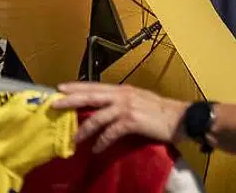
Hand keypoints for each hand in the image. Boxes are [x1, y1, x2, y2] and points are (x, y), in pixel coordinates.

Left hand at [53, 83, 187, 152]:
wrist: (181, 118)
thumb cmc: (161, 112)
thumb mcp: (138, 100)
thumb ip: (121, 102)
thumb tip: (105, 107)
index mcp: (122, 89)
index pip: (94, 86)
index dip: (76, 86)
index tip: (60, 88)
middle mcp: (122, 95)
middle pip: (90, 95)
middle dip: (71, 100)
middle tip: (54, 104)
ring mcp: (126, 107)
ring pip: (97, 117)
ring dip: (84, 129)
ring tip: (74, 139)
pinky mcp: (132, 121)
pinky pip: (111, 133)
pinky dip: (102, 142)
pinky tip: (96, 149)